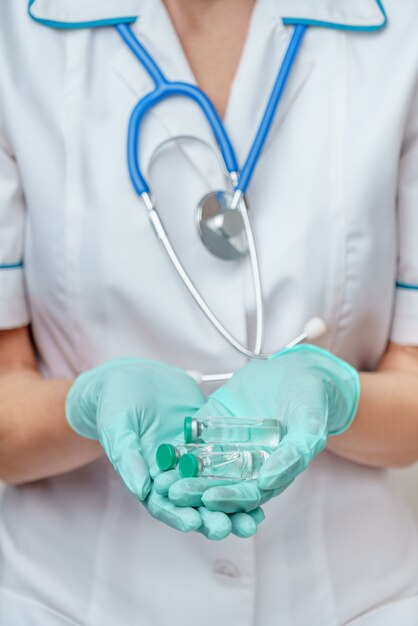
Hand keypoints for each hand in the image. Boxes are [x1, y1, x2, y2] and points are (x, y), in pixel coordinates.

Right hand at [65, 358, 263, 537]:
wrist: (134, 375)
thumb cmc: (116, 400)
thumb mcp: (118, 426)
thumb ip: (128, 456)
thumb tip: (141, 488)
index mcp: (146, 477)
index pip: (163, 504)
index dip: (178, 515)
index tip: (195, 523)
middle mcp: (171, 474)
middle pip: (193, 503)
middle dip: (213, 517)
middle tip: (234, 527)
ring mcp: (191, 459)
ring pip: (213, 487)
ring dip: (233, 504)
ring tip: (255, 517)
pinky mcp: (207, 442)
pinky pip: (226, 461)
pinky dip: (242, 474)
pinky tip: (262, 484)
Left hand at [169, 345, 359, 513]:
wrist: (296, 371)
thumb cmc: (310, 401)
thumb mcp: (310, 426)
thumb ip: (294, 454)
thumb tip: (268, 481)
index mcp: (271, 474)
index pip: (247, 494)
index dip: (230, 498)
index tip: (211, 499)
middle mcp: (246, 465)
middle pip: (218, 485)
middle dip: (197, 492)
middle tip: (175, 494)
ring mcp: (227, 446)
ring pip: (201, 467)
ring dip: (181, 475)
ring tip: (161, 480)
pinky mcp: (211, 426)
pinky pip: (192, 439)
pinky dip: (177, 447)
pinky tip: (162, 451)